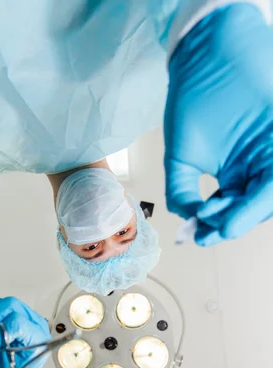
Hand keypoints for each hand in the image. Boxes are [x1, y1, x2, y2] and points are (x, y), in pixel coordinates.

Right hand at [164, 4, 272, 245]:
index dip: (218, 227)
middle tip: (214, 226)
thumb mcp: (179, 158)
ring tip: (221, 211)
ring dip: (248, 210)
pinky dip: (266, 191)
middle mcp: (256, 166)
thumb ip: (181, 192)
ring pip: (269, 193)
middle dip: (234, 221)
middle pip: (254, 206)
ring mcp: (269, 150)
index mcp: (236, 175)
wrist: (201, 57)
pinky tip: (243, 200)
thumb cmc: (191, 101)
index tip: (201, 235)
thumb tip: (191, 219)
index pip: (232, 210)